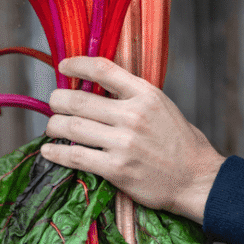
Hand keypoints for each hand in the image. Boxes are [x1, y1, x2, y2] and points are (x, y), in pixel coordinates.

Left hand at [40, 57, 225, 224]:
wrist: (196, 179)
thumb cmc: (178, 143)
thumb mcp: (161, 106)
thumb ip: (132, 96)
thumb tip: (95, 88)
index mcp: (146, 94)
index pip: (102, 69)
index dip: (77, 64)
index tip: (63, 66)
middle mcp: (133, 115)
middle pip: (78, 100)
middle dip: (56, 101)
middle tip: (52, 104)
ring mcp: (124, 143)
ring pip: (71, 127)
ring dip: (53, 126)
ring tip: (51, 127)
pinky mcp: (116, 169)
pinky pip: (75, 157)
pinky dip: (56, 153)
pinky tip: (48, 151)